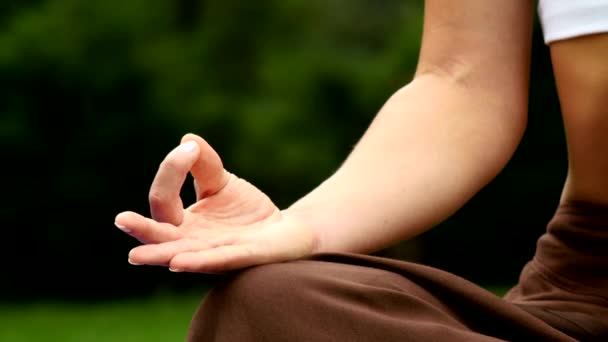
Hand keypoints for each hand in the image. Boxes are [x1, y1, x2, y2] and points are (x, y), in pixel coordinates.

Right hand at [115, 133, 317, 272]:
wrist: (284, 229)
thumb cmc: (246, 211)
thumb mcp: (221, 183)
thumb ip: (204, 165)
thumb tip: (187, 140)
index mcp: (184, 224)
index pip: (164, 200)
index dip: (171, 171)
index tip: (189, 148)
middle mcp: (193, 242)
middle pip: (160, 237)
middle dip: (142, 230)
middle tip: (121, 219)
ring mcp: (215, 253)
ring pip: (182, 256)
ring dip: (161, 255)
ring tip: (135, 256)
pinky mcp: (242, 258)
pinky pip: (218, 261)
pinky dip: (199, 262)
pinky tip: (179, 262)